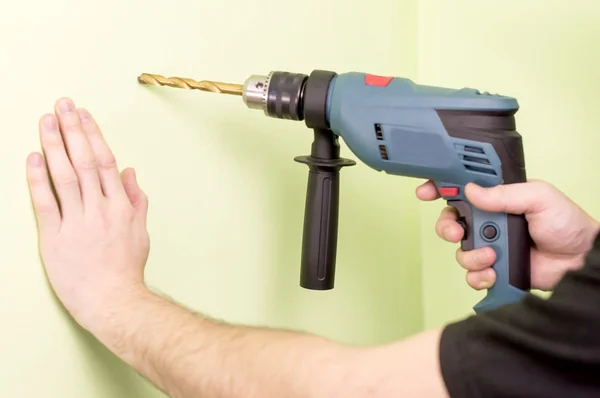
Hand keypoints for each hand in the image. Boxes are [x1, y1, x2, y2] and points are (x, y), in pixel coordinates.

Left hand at [26, 98, 149, 330]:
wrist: (113, 301)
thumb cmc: (126, 269)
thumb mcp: (140, 232)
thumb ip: (136, 200)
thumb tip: (130, 172)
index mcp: (120, 206)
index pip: (106, 161)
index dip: (93, 135)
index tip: (83, 115)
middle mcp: (100, 209)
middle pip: (85, 161)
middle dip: (73, 130)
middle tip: (62, 105)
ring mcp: (77, 222)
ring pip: (65, 176)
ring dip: (55, 145)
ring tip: (46, 121)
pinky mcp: (55, 238)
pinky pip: (45, 203)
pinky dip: (38, 179)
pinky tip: (32, 157)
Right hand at [416, 180, 599, 290]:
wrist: (580, 261)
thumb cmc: (566, 224)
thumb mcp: (538, 197)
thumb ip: (504, 193)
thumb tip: (471, 190)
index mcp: (497, 199)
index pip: (461, 190)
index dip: (440, 189)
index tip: (426, 192)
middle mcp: (489, 222)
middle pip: (451, 223)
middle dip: (447, 228)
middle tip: (456, 233)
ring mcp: (490, 247)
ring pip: (460, 252)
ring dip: (471, 256)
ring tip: (492, 257)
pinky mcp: (494, 270)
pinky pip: (473, 275)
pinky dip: (480, 276)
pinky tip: (495, 272)